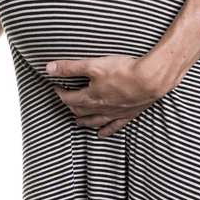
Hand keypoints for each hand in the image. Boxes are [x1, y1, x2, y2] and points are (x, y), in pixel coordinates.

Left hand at [46, 55, 172, 136]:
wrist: (150, 80)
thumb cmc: (122, 71)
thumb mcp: (92, 65)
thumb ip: (70, 68)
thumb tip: (49, 69)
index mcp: (90, 97)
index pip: (69, 98)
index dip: (60, 93)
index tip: (57, 86)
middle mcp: (100, 108)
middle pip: (80, 110)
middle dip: (70, 106)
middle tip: (66, 101)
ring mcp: (114, 113)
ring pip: (94, 121)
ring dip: (84, 121)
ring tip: (77, 122)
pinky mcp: (128, 114)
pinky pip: (114, 126)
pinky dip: (106, 131)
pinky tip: (101, 134)